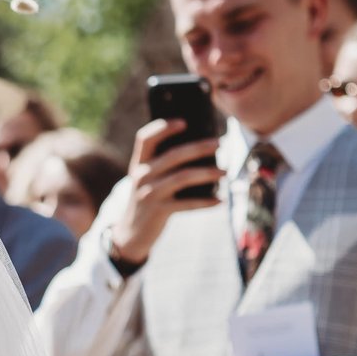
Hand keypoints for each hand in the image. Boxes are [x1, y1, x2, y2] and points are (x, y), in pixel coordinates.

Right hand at [107, 119, 223, 267]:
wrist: (131, 233)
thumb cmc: (148, 199)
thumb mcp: (148, 180)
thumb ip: (164, 165)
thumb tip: (202, 151)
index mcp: (138, 163)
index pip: (145, 138)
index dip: (163, 127)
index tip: (184, 122)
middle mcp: (141, 176)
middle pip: (173, 156)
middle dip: (199, 148)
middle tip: (219, 143)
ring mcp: (149, 194)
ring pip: (183, 177)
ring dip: (207, 173)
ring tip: (225, 172)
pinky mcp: (159, 211)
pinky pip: (187, 204)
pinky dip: (206, 202)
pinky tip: (219, 200)